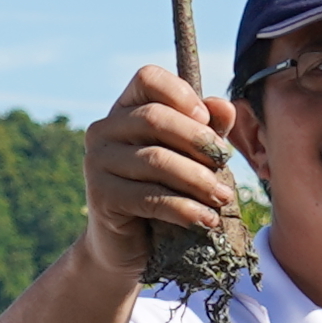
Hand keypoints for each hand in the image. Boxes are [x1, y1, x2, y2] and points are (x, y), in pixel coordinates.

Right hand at [78, 62, 251, 280]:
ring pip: (155, 160)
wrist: (130, 244)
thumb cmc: (165, 190)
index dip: (181, 93)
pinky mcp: (100, 196)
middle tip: (225, 161)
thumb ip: (207, 129)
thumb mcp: (190, 156)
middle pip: (154, 118)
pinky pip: (150, 197)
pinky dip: (184, 208)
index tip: (207, 119)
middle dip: (197, 140)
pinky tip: (206, 219)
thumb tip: (224, 106)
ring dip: (198, 179)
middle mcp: (104, 129)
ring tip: (223, 197)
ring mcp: (96, 162)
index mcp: (125, 109)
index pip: (148, 78)